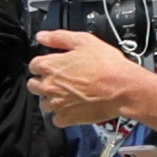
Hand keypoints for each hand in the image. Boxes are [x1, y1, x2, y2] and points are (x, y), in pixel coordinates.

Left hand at [31, 29, 156, 126]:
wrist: (123, 88)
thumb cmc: (106, 64)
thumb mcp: (84, 41)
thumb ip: (59, 38)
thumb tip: (41, 36)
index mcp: (49, 66)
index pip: (33, 65)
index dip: (43, 65)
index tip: (54, 66)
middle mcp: (48, 86)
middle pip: (33, 85)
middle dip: (43, 82)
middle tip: (61, 81)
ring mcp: (56, 104)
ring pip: (44, 103)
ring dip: (52, 100)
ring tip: (69, 95)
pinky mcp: (66, 118)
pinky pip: (56, 120)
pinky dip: (63, 116)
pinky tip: (74, 108)